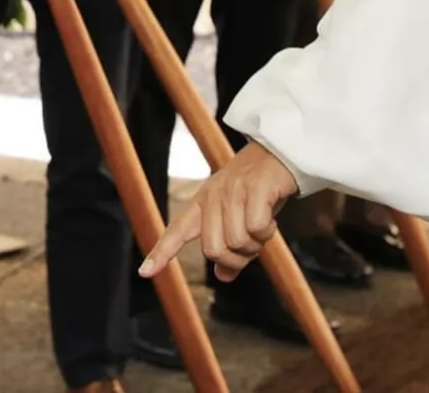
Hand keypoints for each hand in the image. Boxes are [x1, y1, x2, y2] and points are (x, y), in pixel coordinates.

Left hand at [138, 143, 299, 282]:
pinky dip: (267, 232)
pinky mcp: (256, 187)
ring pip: (237, 240)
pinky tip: (272, 221)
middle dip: (236, 259)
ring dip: (256, 245)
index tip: (145, 273)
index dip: (161, 253)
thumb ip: (230, 245)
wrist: (283, 152)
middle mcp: (213, 196)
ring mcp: (233, 190)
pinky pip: (256, 226)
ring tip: (265, 231)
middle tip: (253, 249)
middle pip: (213, 249)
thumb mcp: (240, 217)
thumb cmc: (261, 189)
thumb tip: (224, 277)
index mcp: (203, 202)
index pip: (177, 231)